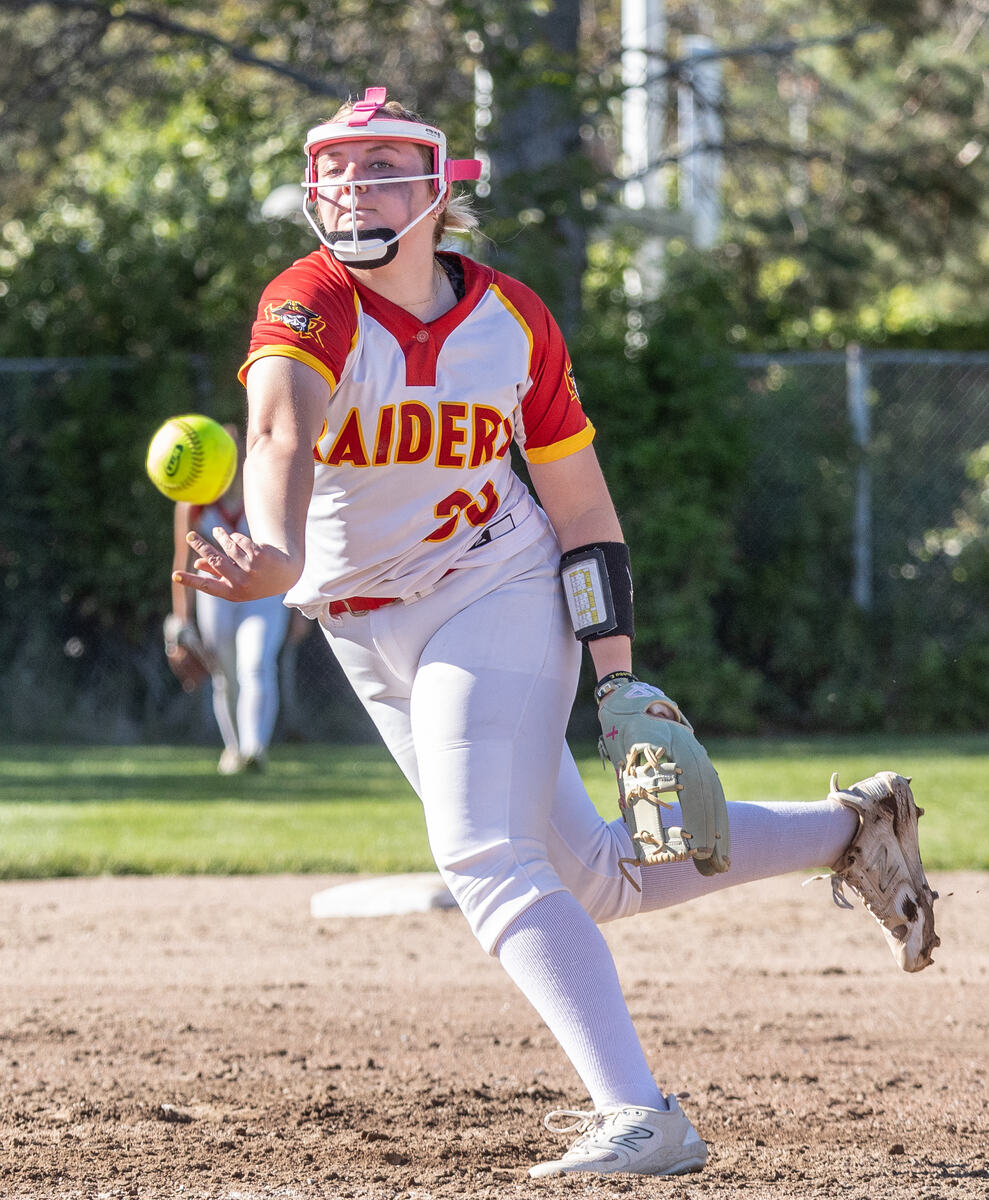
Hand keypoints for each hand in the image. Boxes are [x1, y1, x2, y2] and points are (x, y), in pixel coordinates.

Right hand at [172, 526, 301, 601]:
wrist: (285, 575)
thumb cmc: (255, 579)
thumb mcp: (236, 581)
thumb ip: (217, 573)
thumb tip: (197, 565)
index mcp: (232, 593)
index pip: (207, 586)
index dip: (190, 580)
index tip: (175, 575)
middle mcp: (242, 583)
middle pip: (215, 561)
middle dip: (201, 546)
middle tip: (190, 536)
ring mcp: (252, 569)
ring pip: (229, 547)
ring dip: (220, 537)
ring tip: (216, 531)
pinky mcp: (260, 556)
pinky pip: (241, 541)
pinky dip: (236, 538)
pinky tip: (236, 538)